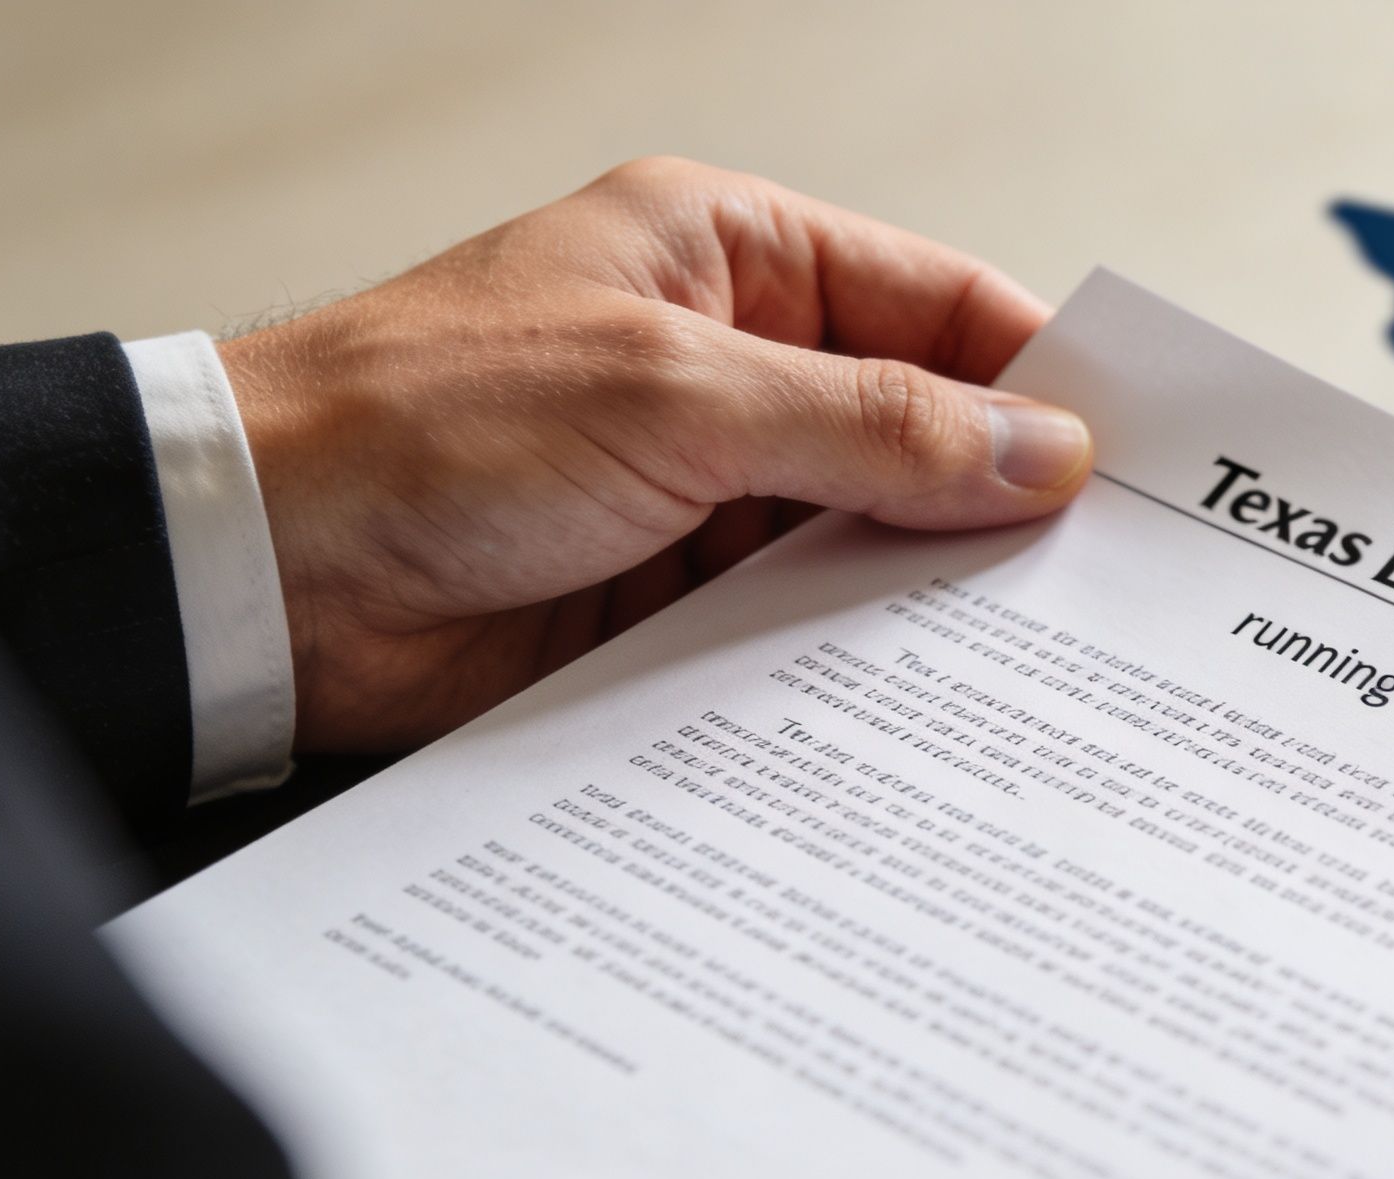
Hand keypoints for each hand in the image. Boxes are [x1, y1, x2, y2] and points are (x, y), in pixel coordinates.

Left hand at [218, 156, 1092, 753]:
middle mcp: (729, 368)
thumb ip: (867, 427)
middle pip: (917, 429)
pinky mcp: (673, 604)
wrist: (259, 577)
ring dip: (930, 595)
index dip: (1040, 375)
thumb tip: (1032, 450)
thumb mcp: (673, 396)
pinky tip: (923, 705)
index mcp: (728, 257)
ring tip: (1039, 658)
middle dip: (1000, 499)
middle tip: (1110, 579)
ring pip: (869, 541)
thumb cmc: (421, 423)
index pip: (935, 302)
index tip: (1134, 458)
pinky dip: (856, 664)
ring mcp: (704, 492)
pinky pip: (801, 631)